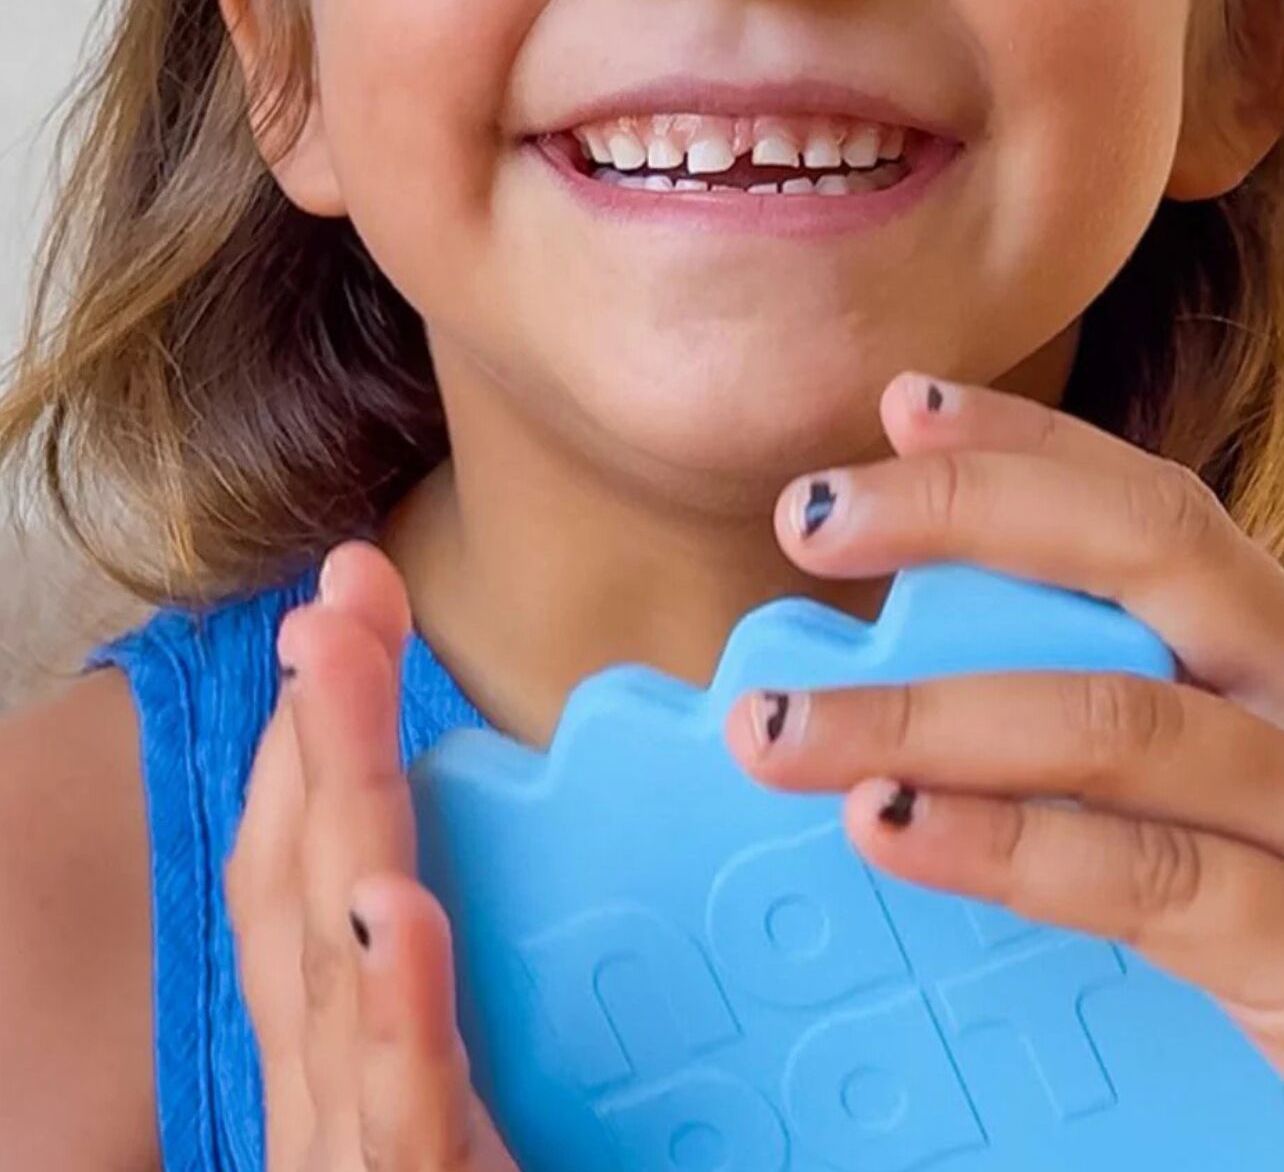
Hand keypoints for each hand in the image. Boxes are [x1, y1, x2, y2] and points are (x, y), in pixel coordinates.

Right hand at [225, 541, 517, 1171]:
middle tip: (342, 590)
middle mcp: (342, 1084)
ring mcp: (363, 1150)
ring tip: (332, 675)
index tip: (353, 611)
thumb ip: (503, 983)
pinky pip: (401, 1111)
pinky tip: (391, 916)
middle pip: (310, 884)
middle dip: (318, 728)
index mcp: (364, 1043)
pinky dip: (388, 1009)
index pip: (322, 865)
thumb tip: (551, 860)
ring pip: (331, 968)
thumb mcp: (503, 1075)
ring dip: (334, 809)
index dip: (323, 735)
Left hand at [725, 372, 1283, 1171]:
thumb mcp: (1279, 812)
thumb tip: (946, 716)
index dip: (1031, 445)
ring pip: (1120, 720)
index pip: (1165, 507)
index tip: (904, 406)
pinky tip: (896, 833)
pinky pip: (1152, 879)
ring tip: (781, 728)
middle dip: (965, 517)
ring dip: (929, 714)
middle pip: (1146, 557)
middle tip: (807, 514)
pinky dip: (1010, 848)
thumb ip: (1147, 749)